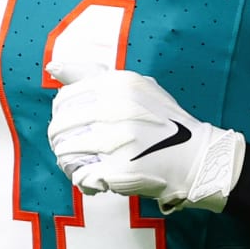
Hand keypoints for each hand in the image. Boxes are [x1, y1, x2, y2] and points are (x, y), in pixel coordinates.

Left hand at [45, 62, 244, 212]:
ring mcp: (117, 141)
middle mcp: (115, 109)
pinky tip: (98, 181)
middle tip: (76, 152)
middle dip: (62, 142)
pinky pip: (81, 177)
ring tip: (86, 166)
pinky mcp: (119, 170)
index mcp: (117, 84)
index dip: (63, 117)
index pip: (64, 100)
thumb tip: (53, 66)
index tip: (74, 127)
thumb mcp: (133, 86)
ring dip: (71, 163)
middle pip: (60, 128)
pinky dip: (85, 182)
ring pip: (66, 153)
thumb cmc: (162, 121)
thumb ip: (91, 75)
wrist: (196, 157)